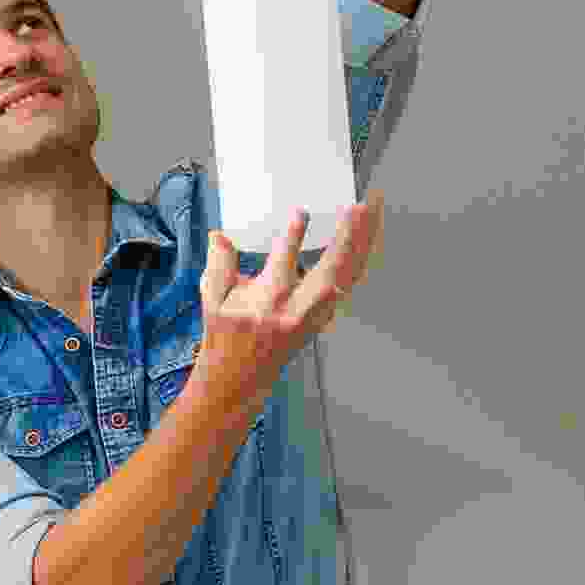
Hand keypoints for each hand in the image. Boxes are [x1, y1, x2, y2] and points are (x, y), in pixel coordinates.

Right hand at [192, 194, 384, 417]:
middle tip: (360, 205)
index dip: (293, 238)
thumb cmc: (224, 335)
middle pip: (331, 269)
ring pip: (347, 276)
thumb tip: (220, 235)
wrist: (238, 378)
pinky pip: (349, 285)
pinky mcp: (324, 317)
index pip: (282, 263)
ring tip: (372, 211)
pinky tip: (369, 238)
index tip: (302, 213)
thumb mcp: (212, 299)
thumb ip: (218, 264)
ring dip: (363, 243)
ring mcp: (315, 314)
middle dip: (348, 236)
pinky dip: (361, 259)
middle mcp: (296, 308)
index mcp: (267, 301)